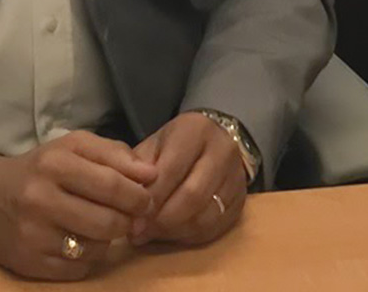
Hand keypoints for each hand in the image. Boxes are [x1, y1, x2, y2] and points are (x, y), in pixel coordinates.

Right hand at [0, 131, 157, 280]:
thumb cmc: (40, 167)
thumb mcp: (73, 147)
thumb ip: (114, 154)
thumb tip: (151, 175)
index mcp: (55, 162)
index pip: (112, 184)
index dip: (138, 196)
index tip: (147, 199)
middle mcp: (41, 198)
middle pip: (108, 221)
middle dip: (130, 222)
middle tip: (133, 218)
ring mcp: (34, 234)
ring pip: (96, 248)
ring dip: (109, 239)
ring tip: (104, 226)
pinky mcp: (30, 263)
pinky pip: (79, 268)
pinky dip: (89, 257)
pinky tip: (81, 240)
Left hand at [128, 112, 247, 246]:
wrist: (216, 138)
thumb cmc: (177, 142)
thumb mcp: (156, 143)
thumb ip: (139, 166)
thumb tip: (126, 198)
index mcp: (196, 130)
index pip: (172, 169)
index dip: (151, 196)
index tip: (131, 216)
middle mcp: (222, 152)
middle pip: (192, 196)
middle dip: (162, 219)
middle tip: (139, 231)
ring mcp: (237, 178)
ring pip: (205, 217)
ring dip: (174, 231)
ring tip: (151, 235)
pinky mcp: (242, 202)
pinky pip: (215, 229)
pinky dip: (189, 237)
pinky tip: (170, 235)